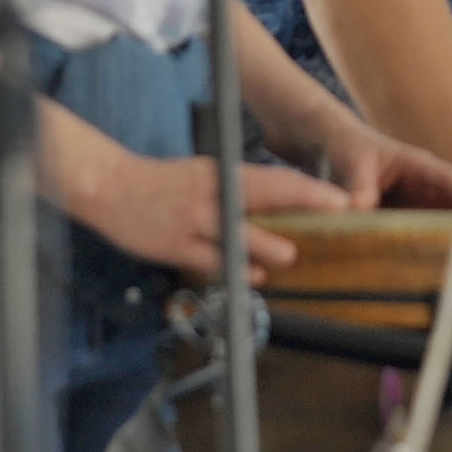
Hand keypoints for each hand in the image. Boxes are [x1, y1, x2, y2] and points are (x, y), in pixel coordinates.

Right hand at [79, 152, 348, 280]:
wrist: (111, 187)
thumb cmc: (163, 183)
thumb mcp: (203, 174)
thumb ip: (237, 190)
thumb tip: (278, 205)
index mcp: (220, 173)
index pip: (274, 180)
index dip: (310, 191)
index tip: (340, 200)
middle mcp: (212, 194)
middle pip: (265, 201)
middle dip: (300, 212)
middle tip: (328, 223)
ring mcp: (195, 222)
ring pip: (241, 237)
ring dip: (268, 249)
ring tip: (288, 256)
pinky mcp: (177, 247)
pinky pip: (214, 263)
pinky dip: (237, 271)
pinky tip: (255, 278)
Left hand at [315, 120, 451, 210]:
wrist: (341, 152)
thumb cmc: (350, 150)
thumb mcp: (352, 162)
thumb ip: (359, 184)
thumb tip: (360, 207)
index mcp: (419, 165)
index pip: (448, 179)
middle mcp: (430, 186)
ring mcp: (426, 204)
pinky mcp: (416, 221)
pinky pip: (439, 235)